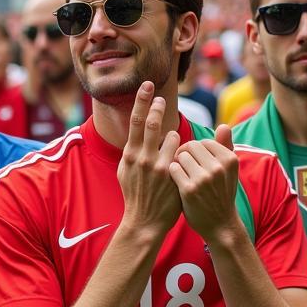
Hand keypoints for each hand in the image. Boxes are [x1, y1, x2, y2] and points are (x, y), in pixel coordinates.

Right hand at [117, 82, 181, 239]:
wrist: (144, 221)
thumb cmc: (136, 196)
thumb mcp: (125, 173)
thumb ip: (132, 153)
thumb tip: (135, 136)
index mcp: (129, 154)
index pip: (135, 121)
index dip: (141, 101)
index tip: (147, 86)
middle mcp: (141, 157)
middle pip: (150, 122)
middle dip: (156, 106)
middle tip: (161, 95)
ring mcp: (156, 165)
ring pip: (170, 135)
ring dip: (174, 135)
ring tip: (172, 142)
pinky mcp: (170, 173)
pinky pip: (180, 151)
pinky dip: (181, 149)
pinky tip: (181, 156)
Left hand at [169, 124, 240, 243]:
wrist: (220, 224)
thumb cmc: (220, 194)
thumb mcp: (228, 170)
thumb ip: (225, 147)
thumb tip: (223, 125)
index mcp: (230, 159)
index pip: (203, 142)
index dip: (194, 150)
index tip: (194, 161)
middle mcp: (218, 167)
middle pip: (189, 146)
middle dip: (183, 154)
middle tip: (183, 167)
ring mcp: (204, 179)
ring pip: (179, 156)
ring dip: (176, 163)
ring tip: (180, 175)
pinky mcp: (189, 189)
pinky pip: (172, 168)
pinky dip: (171, 174)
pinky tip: (175, 182)